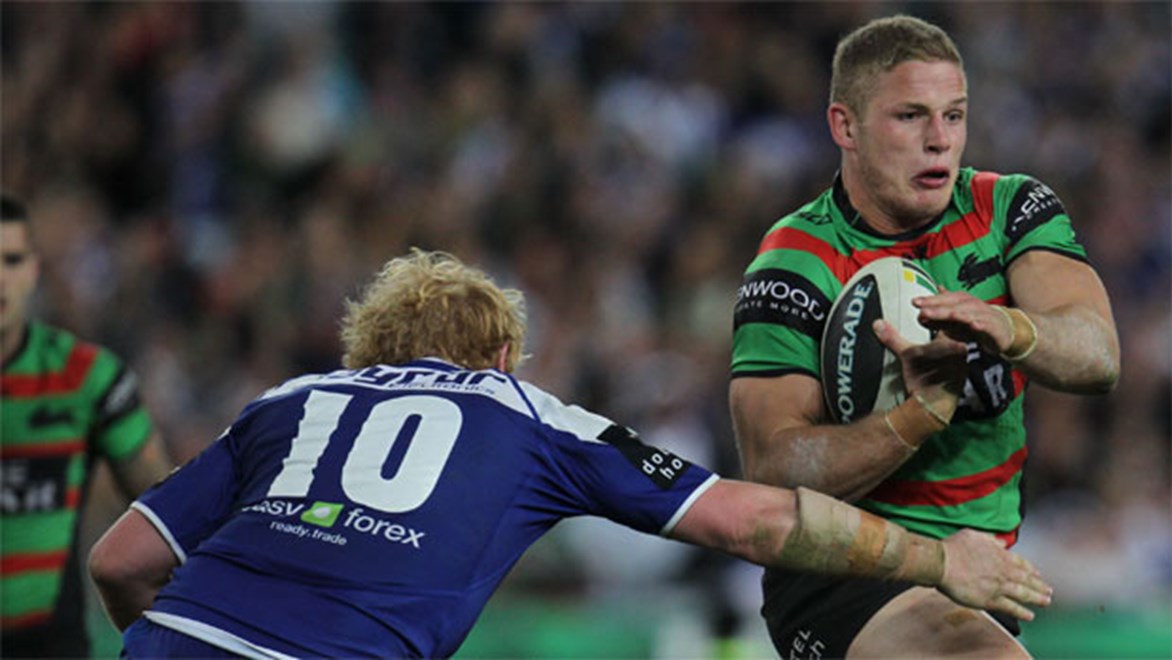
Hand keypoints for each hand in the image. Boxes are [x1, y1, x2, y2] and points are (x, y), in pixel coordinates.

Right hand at [873, 319, 967, 419]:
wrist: (932, 406)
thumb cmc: (924, 380)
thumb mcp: (905, 355)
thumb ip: (893, 338)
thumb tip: (879, 324)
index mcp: (952, 341)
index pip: (948, 321)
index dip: (937, 317)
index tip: (928, 318)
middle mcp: (962, 351)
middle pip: (956, 333)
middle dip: (944, 330)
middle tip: (931, 328)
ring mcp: (964, 364)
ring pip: (959, 347)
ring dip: (949, 344)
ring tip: (936, 344)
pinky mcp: (962, 376)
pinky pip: (958, 360)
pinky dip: (950, 357)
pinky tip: (941, 361)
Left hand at [913, 290, 1014, 355]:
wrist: (1002, 330)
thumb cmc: (974, 322)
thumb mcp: (953, 320)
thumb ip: (937, 318)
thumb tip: (920, 315)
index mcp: (961, 301)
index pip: (943, 299)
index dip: (929, 300)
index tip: (914, 302)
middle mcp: (972, 305)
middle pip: (953, 305)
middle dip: (939, 307)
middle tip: (923, 310)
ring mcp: (984, 315)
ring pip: (969, 313)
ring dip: (958, 314)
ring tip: (947, 315)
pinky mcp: (994, 328)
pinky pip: (987, 325)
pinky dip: (981, 324)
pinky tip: (974, 325)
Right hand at [937, 529, 1052, 620]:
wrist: (942, 563)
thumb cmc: (954, 548)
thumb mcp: (975, 535)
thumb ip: (991, 539)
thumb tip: (1001, 542)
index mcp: (1000, 555)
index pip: (1022, 564)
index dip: (1031, 570)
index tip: (1038, 574)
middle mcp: (1004, 571)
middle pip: (1027, 580)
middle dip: (1040, 586)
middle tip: (1049, 591)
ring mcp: (999, 586)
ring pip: (1024, 594)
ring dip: (1037, 598)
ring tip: (1045, 602)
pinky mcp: (990, 600)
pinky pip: (1011, 607)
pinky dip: (1022, 612)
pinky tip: (1029, 615)